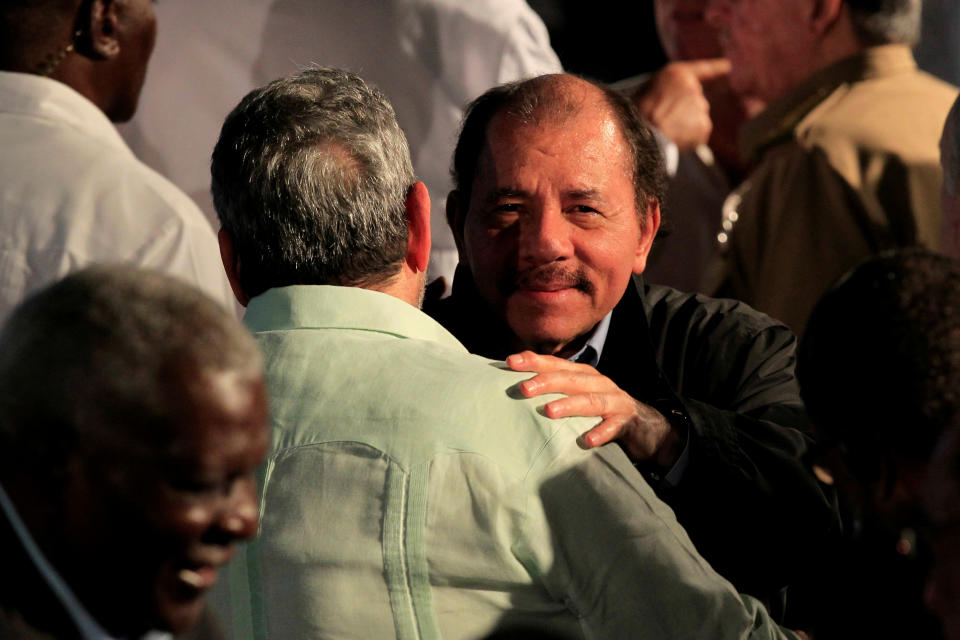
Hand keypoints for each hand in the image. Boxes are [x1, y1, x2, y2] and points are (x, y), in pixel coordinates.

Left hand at [506, 351, 682, 469]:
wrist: (644, 427)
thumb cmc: (600, 411)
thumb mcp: (577, 396)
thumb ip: (554, 391)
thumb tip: (518, 387)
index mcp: (583, 375)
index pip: (555, 364)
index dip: (534, 361)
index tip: (510, 362)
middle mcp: (598, 383)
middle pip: (570, 379)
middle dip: (547, 381)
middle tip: (524, 388)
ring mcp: (614, 401)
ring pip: (591, 400)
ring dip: (570, 405)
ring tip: (549, 411)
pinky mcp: (626, 422)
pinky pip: (613, 427)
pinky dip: (601, 432)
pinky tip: (588, 440)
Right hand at [632, 58, 731, 150]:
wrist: (643, 134)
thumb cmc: (638, 114)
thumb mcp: (648, 90)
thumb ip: (668, 90)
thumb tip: (676, 102)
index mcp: (678, 74)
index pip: (702, 69)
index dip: (715, 68)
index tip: (727, 67)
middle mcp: (693, 88)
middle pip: (695, 101)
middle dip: (683, 111)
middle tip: (664, 121)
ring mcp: (701, 107)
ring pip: (696, 119)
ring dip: (684, 126)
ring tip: (665, 131)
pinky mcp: (704, 126)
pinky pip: (698, 134)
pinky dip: (688, 139)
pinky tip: (673, 140)